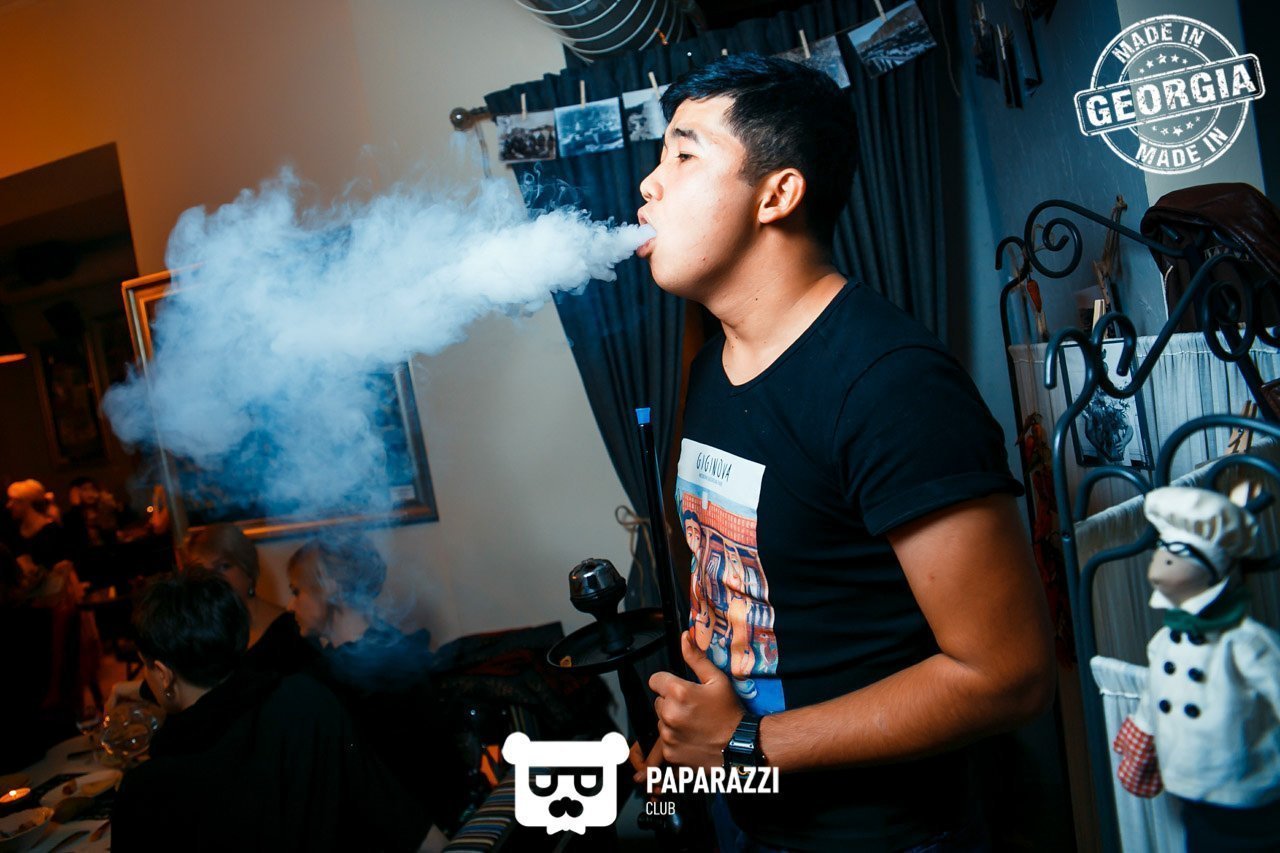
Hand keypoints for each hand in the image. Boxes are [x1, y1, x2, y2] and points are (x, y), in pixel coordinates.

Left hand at [636, 632, 743, 780]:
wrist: (739, 745)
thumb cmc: (730, 712)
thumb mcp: (717, 680)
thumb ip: (696, 658)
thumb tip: (685, 637)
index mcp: (678, 692)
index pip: (655, 680)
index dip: (667, 682)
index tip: (680, 688)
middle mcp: (669, 713)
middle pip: (659, 701)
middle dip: (671, 702)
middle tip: (693, 707)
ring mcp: (668, 734)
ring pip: (662, 720)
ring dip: (673, 720)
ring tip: (694, 723)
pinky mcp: (669, 751)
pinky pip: (666, 739)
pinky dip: (675, 738)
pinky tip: (692, 736)